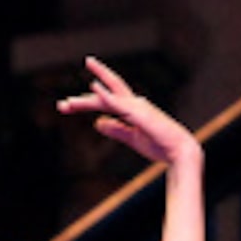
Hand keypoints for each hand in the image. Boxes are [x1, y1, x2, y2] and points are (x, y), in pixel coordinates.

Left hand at [58, 56, 199, 169]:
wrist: (178, 152)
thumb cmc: (159, 145)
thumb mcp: (131, 138)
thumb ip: (115, 129)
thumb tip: (98, 123)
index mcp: (131, 109)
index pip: (105, 101)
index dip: (86, 102)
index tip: (68, 105)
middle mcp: (133, 103)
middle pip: (103, 95)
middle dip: (82, 99)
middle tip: (61, 105)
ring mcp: (136, 107)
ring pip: (106, 99)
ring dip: (87, 101)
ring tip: (68, 105)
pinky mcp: (139, 114)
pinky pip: (119, 102)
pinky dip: (107, 95)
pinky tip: (94, 89)